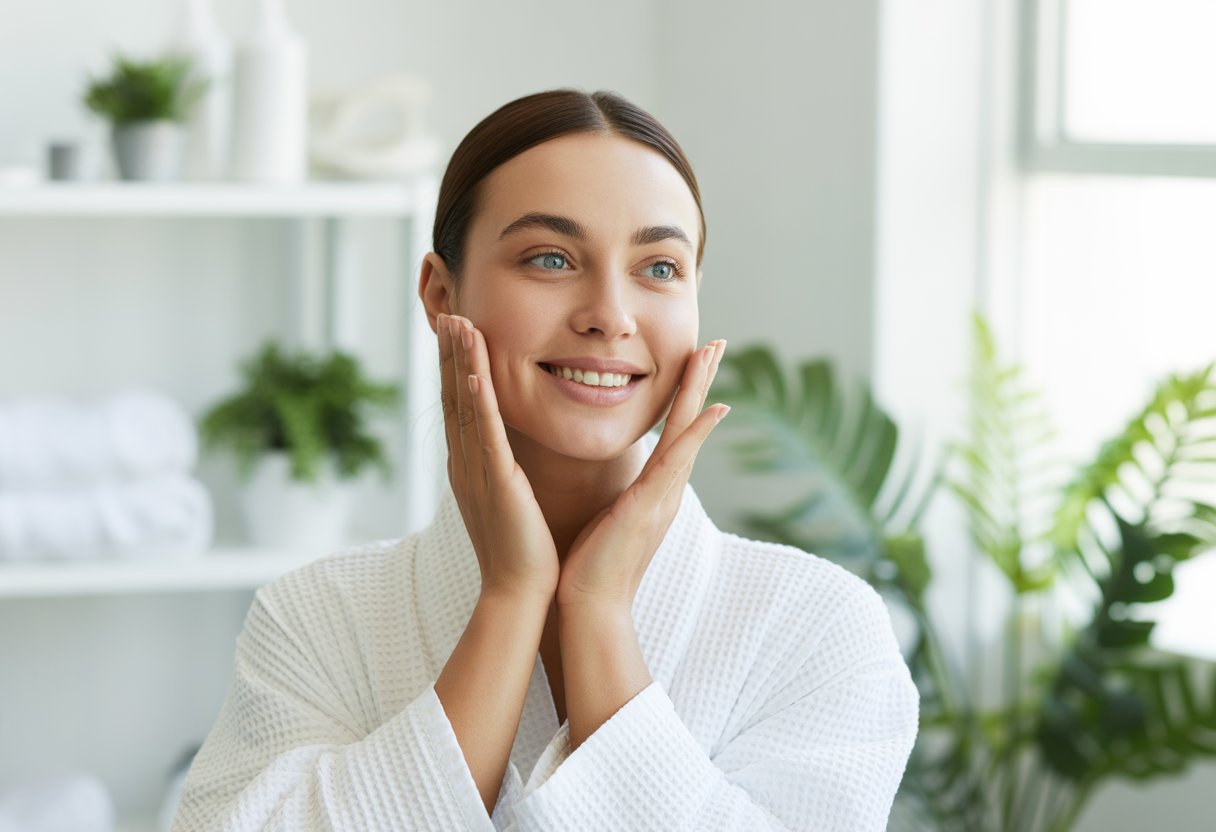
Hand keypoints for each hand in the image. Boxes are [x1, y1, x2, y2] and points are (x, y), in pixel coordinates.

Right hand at [438, 312, 559, 600]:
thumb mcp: (511, 499)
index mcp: (471, 466)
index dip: (456, 367)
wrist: (521, 594)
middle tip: (449, 312)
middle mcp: (466, 464)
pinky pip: (486, 438)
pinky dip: (480, 404)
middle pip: (454, 397)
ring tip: (458, 324)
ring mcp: (477, 473)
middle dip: (451, 354)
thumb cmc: (524, 551)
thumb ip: (506, 471)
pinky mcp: (496, 485)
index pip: (461, 406)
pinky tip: (476, 375)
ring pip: (466, 408)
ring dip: (461, 364)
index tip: (458, 330)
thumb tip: (511, 455)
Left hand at [556, 339, 728, 609]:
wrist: (591, 606)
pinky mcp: (653, 504)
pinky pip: (679, 459)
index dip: (684, 395)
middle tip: (715, 342)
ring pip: (688, 430)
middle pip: (689, 421)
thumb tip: (619, 486)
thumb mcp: (610, 519)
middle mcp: (666, 487)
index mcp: (654, 488)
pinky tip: (716, 408)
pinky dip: (698, 432)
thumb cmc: (592, 566)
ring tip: (713, 353)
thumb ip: (621, 497)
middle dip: (701, 380)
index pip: (673, 429)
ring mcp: (664, 494)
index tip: (692, 360)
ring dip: (701, 389)